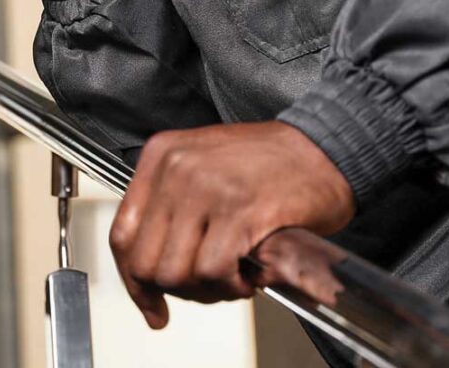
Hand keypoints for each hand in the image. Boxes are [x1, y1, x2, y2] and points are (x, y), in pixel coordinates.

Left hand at [109, 121, 354, 327]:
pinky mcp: (239, 211)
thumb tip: (149, 267)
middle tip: (206, 290)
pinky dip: (231, 288)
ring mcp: (206, 188)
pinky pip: (213, 272)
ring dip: (206, 291)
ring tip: (232, 278)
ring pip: (175, 273)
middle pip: (145, 261)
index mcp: (162, 155)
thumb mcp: (203, 166)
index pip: (123, 232)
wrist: (325, 148)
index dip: (133, 279)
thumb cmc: (271, 163)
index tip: (149, 301)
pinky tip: (248, 276)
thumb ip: (172, 206)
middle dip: (175, 290)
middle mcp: (177, 167)